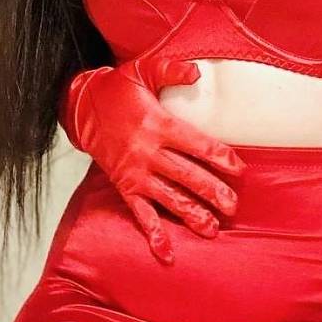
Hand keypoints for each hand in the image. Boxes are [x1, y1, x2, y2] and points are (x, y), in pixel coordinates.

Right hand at [58, 55, 246, 264]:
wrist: (82, 107)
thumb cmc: (118, 88)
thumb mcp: (143, 70)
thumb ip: (171, 69)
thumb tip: (199, 71)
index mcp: (157, 123)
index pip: (195, 143)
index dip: (219, 156)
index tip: (239, 168)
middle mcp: (147, 151)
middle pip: (185, 174)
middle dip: (211, 191)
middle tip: (232, 206)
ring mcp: (135, 172)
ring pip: (168, 197)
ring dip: (191, 214)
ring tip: (212, 228)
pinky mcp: (124, 185)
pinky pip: (140, 213)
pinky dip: (153, 234)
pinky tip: (167, 252)